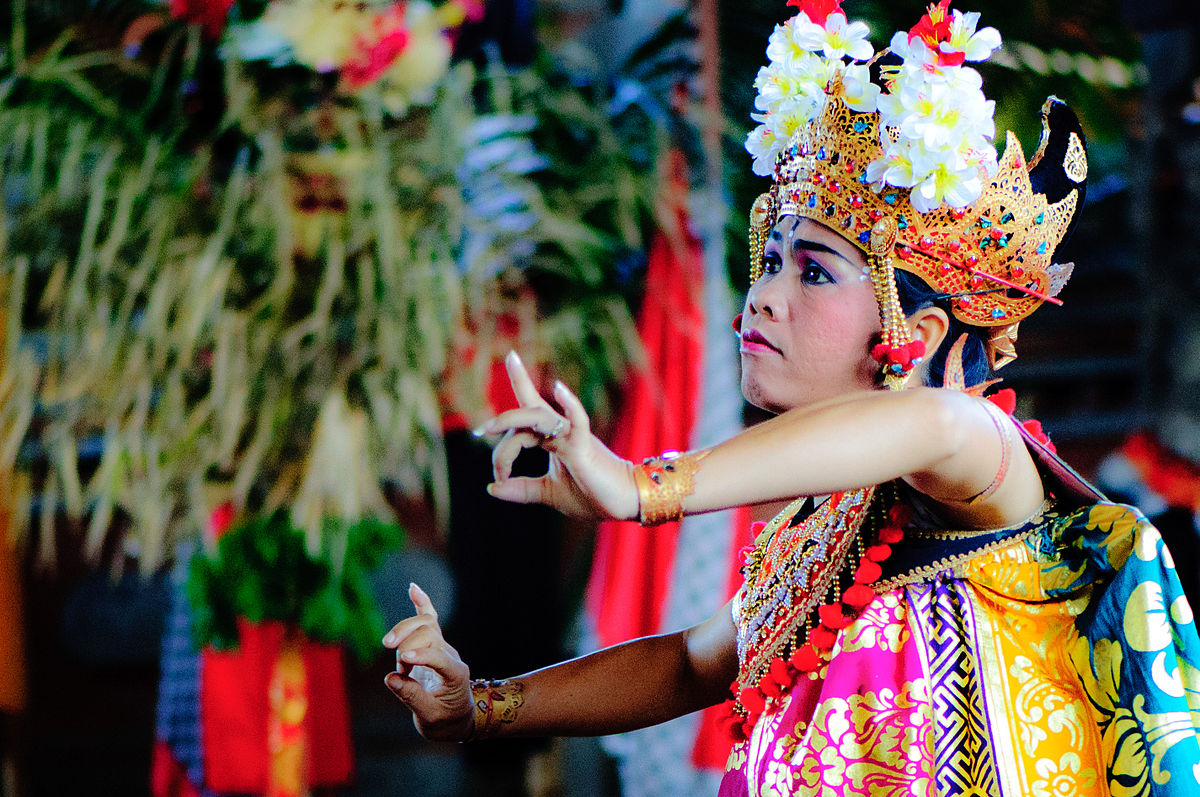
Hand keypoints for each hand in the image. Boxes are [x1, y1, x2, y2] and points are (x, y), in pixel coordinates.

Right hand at [383, 583, 472, 741]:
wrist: (457, 718)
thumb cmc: (446, 721)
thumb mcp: (430, 718)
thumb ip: (412, 697)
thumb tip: (390, 678)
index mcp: (455, 675)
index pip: (439, 657)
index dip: (421, 656)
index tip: (403, 662)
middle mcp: (450, 656)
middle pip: (430, 634)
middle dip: (408, 642)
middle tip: (397, 662)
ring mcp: (442, 647)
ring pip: (426, 623)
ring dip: (405, 630)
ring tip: (390, 645)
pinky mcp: (432, 644)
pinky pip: (429, 618)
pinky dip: (421, 603)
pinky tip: (412, 588)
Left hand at [478, 351, 638, 520]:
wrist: (622, 503)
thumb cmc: (592, 495)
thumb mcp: (548, 493)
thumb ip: (521, 489)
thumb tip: (491, 487)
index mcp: (551, 440)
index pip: (522, 425)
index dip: (502, 441)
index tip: (492, 464)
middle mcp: (559, 432)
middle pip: (526, 414)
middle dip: (501, 418)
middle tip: (480, 431)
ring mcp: (572, 435)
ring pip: (538, 417)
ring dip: (512, 419)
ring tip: (489, 428)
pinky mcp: (585, 445)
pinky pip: (577, 419)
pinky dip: (569, 403)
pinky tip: (559, 388)